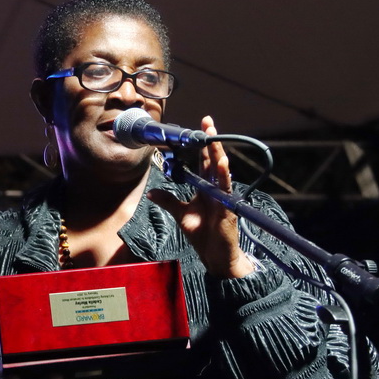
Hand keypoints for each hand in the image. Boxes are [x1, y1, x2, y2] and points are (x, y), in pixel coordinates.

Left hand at [146, 116, 254, 278]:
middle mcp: (216, 189)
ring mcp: (224, 197)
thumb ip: (168, 201)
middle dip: (211, 141)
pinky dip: (223, 176)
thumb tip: (151, 192)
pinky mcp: (228, 208)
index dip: (201, 146)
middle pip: (213, 161)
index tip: (199, 128)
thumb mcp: (181, 215)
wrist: (216, 256)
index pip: (204, 162)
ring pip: (220, 171)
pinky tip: (221, 163)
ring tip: (213, 137)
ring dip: (217, 153)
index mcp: (206, 188)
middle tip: (207, 121)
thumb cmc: (203, 235)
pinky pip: (225, 189)